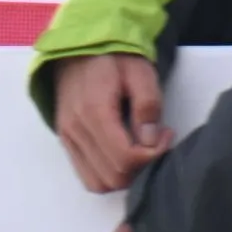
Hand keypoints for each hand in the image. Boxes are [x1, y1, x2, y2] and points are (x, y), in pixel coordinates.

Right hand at [46, 53, 170, 192]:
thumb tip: (149, 140)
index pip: (125, 158)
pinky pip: (87, 176)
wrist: (79, 48)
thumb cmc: (114, 57)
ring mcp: (68, 138)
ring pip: (99, 183)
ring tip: (139, 151)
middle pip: (114, 176)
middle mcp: (76, 130)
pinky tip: (122, 154)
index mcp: (95, 112)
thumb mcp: (140, 72)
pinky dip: (108, 174)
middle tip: (155, 142)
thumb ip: (147, 105)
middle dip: (141, 167)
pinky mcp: (66, 141)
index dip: (152, 155)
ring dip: (125, 175)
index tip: (166, 135)